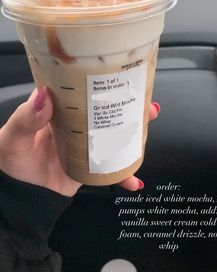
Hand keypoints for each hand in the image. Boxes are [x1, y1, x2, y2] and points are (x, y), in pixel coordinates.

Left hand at [0, 87, 159, 196]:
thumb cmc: (11, 161)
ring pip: (113, 134)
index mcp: (56, 109)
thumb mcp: (13, 138)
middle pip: (104, 109)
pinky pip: (111, 168)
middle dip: (126, 103)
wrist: (19, 197)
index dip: (99, 80)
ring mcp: (84, 144)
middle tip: (144, 100)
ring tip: (148, 124)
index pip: (79, 88)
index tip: (118, 74)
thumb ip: (25, 119)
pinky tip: (134, 180)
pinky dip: (124, 175)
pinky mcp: (89, 165)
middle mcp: (74, 123)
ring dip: (133, 131)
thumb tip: (43, 96)